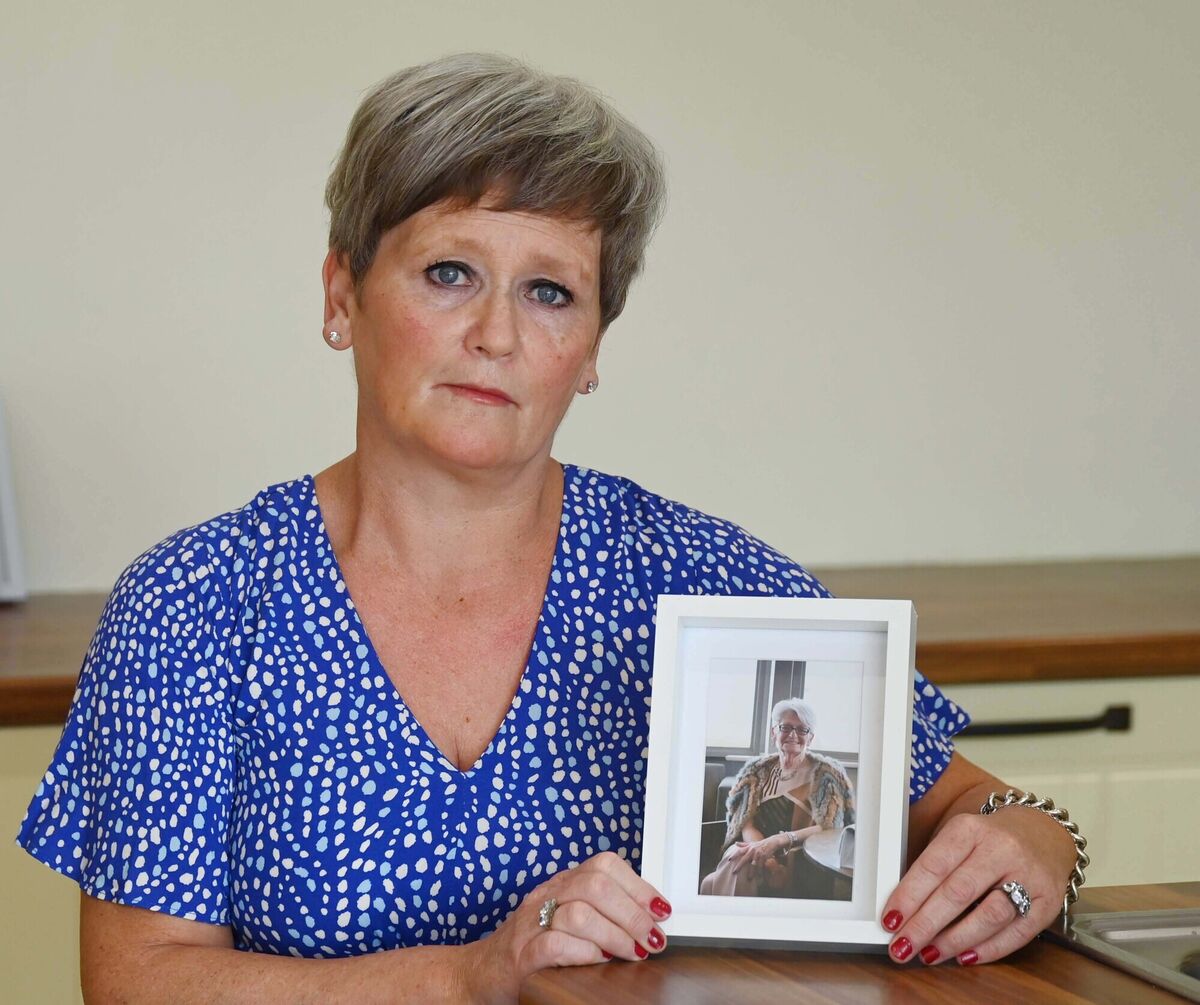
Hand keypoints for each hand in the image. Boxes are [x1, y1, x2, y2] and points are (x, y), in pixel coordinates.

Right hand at [463, 851, 671, 999]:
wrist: (480, 973)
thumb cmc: (531, 947)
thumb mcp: (566, 919)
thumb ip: (600, 912)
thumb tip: (650, 918)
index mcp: (562, 884)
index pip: (604, 865)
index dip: (638, 886)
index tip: (661, 910)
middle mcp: (546, 896)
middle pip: (595, 886)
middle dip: (632, 913)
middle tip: (652, 939)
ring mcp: (530, 925)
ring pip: (578, 913)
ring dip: (614, 934)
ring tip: (632, 953)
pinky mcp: (520, 956)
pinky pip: (555, 944)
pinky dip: (584, 952)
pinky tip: (598, 960)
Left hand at [732, 833, 788, 873]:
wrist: (772, 842)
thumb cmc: (760, 844)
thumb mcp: (751, 844)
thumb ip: (743, 844)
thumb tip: (735, 843)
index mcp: (748, 847)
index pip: (739, 851)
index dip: (734, 855)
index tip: (728, 860)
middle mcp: (752, 850)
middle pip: (744, 859)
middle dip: (739, 866)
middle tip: (734, 872)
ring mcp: (758, 853)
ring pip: (753, 864)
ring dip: (751, 872)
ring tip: (748, 879)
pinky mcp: (764, 856)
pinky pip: (761, 865)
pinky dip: (760, 871)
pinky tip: (759, 876)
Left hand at [880, 806, 1076, 965]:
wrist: (1043, 834)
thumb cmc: (989, 840)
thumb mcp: (958, 838)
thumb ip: (934, 867)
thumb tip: (903, 909)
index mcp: (970, 829)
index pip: (933, 865)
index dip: (909, 896)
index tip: (889, 920)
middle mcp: (1001, 850)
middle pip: (958, 892)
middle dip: (925, 924)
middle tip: (903, 946)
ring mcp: (1028, 876)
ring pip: (989, 915)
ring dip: (955, 940)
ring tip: (930, 954)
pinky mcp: (1048, 902)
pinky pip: (1016, 933)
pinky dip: (987, 949)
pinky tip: (964, 957)